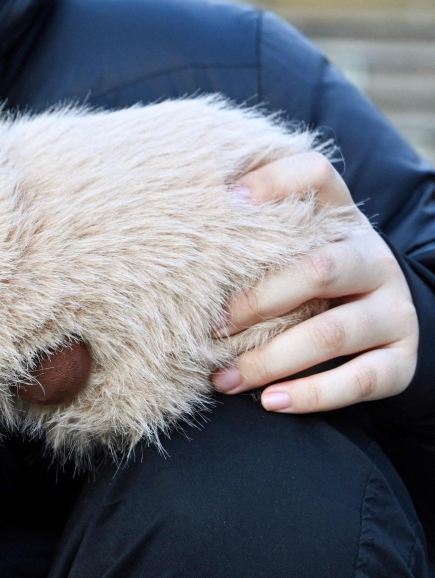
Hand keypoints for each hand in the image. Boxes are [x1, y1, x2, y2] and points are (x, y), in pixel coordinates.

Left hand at [211, 153, 418, 412]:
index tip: (225, 204)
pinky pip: (361, 380)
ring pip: (331, 334)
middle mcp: (373, 258)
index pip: (316, 175)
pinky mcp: (400, 360)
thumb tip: (177, 210)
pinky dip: (312, 395)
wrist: (375, 324)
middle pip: (318, 269)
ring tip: (223, 380)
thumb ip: (248, 230)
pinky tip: (271, 402)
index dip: (274, 181)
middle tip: (210, 326)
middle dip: (256, 301)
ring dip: (269, 360)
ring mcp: (392, 310)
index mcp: (340, 219)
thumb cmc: (302, 281)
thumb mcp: (285, 248)